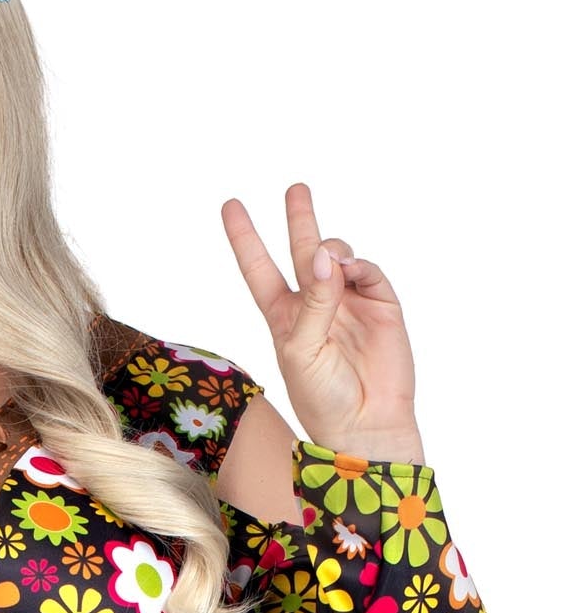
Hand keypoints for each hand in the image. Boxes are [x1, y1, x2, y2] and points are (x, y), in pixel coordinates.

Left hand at [222, 181, 424, 462]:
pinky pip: (368, 270)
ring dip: (329, 250)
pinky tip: (350, 270)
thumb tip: (325, 254)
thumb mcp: (302, 350)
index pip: (259, 269)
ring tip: (330, 262)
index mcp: (284, 316)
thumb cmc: (323, 397)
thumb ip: (313, 301)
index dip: (245, 238)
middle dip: (299, 219)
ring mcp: (349, 301)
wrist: (367, 423)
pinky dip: (358, 265)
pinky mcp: (381, 304)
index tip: (230, 205)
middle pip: (301, 251)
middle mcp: (315, 303)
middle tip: (295, 188)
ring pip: (336, 255)